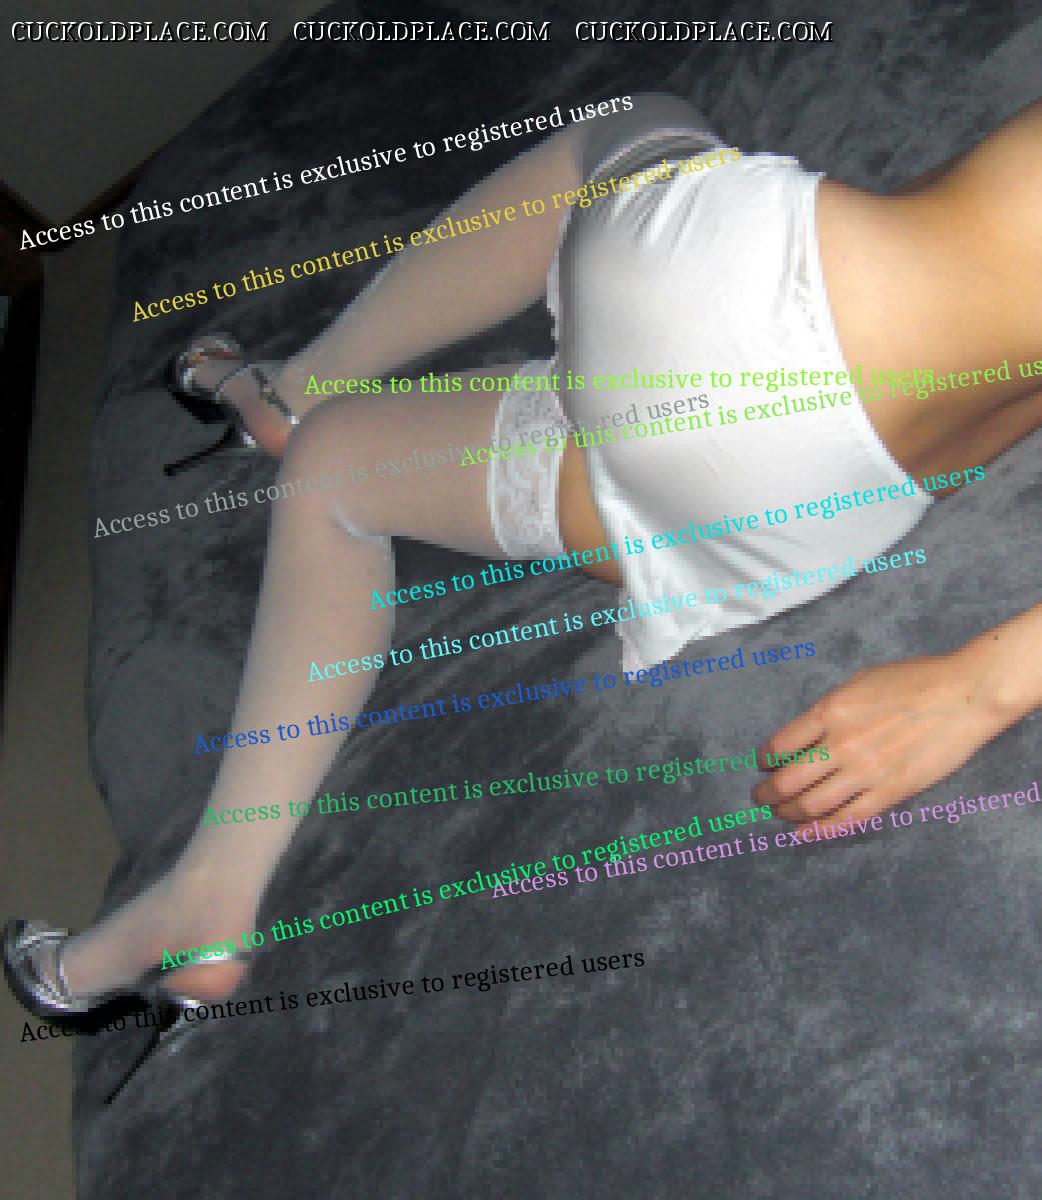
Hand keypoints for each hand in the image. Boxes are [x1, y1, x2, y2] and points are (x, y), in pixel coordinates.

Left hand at [752, 653, 1004, 831]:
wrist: (963, 695)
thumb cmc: (915, 680)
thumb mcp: (859, 682)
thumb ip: (831, 710)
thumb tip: (808, 733)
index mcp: (830, 711)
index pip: (779, 745)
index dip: (764, 759)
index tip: (762, 765)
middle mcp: (841, 744)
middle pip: (787, 780)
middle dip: (766, 794)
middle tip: (760, 798)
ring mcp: (865, 771)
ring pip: (812, 804)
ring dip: (788, 813)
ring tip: (781, 814)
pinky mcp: (891, 792)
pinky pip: (847, 818)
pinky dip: (820, 830)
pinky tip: (805, 832)